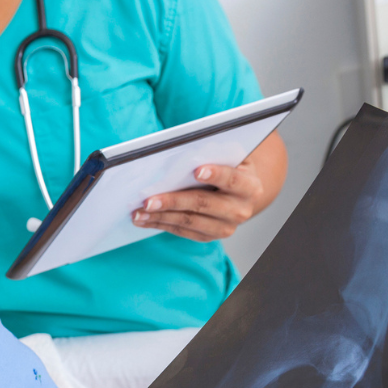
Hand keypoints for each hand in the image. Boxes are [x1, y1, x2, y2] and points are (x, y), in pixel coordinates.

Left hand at [132, 131, 286, 241]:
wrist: (239, 194)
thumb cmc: (228, 168)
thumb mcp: (228, 158)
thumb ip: (214, 154)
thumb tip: (183, 150)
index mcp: (249, 186)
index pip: (232, 179)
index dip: (215, 174)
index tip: (196, 170)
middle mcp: (240, 210)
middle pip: (203, 204)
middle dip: (173, 201)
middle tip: (148, 200)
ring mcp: (225, 227)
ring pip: (188, 221)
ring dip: (160, 216)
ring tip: (138, 211)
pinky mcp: (209, 237)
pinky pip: (182, 231)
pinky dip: (160, 224)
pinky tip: (143, 219)